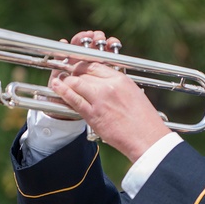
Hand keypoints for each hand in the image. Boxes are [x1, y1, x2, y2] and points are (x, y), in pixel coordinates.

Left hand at [49, 30, 170, 161]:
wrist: (147, 138)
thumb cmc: (144, 120)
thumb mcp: (134, 95)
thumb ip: (119, 87)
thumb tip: (107, 84)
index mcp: (121, 79)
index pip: (96, 65)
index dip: (84, 65)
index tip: (78, 67)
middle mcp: (109, 85)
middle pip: (84, 72)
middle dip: (73, 72)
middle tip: (67, 73)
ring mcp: (100, 99)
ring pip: (76, 82)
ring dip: (66, 81)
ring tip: (59, 80)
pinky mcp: (93, 114)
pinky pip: (74, 99)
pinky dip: (62, 90)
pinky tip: (56, 86)